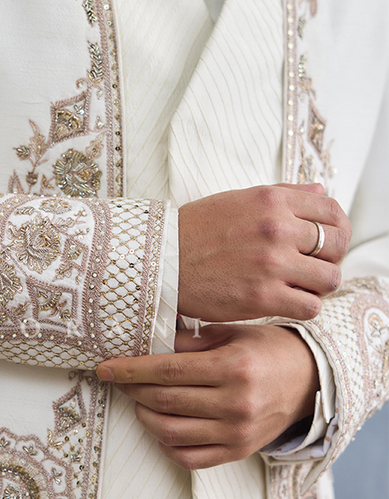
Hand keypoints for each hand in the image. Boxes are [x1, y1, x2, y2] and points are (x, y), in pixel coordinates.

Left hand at [96, 324, 319, 470]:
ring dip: (144, 416)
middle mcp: (235, 403)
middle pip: (164, 400)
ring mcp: (237, 433)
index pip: (167, 370)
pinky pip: (189, 458)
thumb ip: (190, 339)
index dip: (130, 370)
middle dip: (131, 389)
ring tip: (139, 400)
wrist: (309, 381)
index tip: (106, 367)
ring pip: (170, 432)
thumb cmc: (266, 349)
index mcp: (233, 367)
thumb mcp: (232, 333)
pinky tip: (161, 425)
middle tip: (117, 379)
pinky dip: (166, 444)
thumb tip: (146, 340)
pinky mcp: (238, 452)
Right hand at [178, 183, 350, 321]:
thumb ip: (284, 194)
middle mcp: (277, 229)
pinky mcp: (263, 297)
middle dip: (331, 258)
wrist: (161, 260)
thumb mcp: (239, 199)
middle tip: (313, 266)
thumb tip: (321, 192)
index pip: (332, 211)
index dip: (337, 228)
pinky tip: (287, 300)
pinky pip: (311, 306)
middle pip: (338, 245)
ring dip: (319, 284)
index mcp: (272, 200)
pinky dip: (304, 305)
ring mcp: (272, 264)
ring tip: (299, 284)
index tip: (327, 240)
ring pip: (330, 278)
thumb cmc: (197, 230)